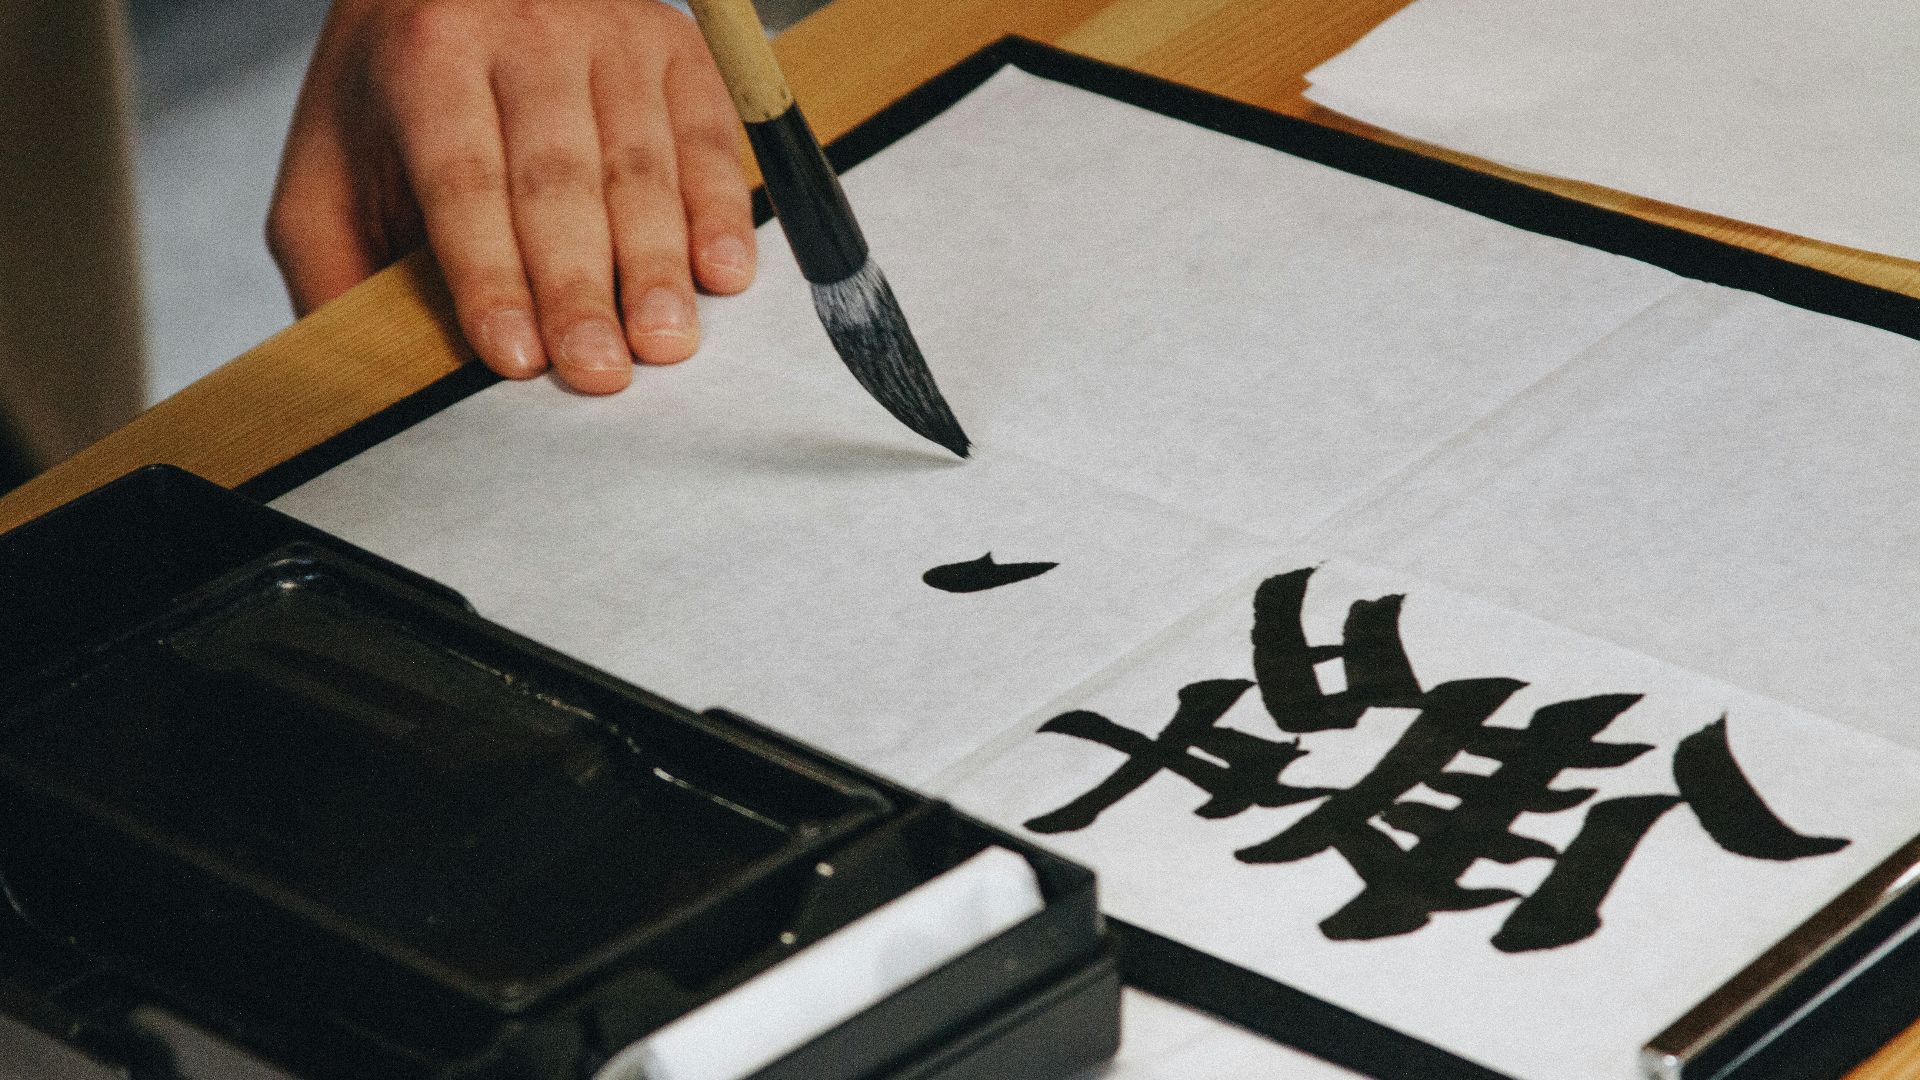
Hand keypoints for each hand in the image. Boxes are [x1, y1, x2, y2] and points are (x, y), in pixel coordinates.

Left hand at [267, 0, 755, 393]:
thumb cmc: (396, 95)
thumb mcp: (329, 171)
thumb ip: (336, 268)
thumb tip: (370, 380)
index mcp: (426, 58)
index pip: (463, 180)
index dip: (491, 274)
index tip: (515, 357)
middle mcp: (522, 29)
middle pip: (559, 179)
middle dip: (580, 286)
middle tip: (598, 371)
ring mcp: (609, 33)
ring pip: (640, 164)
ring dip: (657, 263)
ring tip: (663, 341)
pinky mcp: (673, 47)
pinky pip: (709, 136)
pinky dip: (721, 209)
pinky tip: (720, 271)